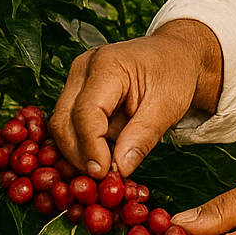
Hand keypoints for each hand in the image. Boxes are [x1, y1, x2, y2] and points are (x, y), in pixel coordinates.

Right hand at [50, 20, 223, 178]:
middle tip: (102, 180)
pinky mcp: (75, 91)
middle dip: (79, 155)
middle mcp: (83, 68)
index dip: (91, 148)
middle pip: (64, 121)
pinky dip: (82, 144)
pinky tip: (102, 156)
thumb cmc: (174, 74)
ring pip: (61, 125)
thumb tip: (119, 170)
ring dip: (80, 151)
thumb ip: (143, 137)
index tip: (104, 173)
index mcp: (107, 65)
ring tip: (107, 168)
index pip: (86, 114)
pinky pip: (68, 123)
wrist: (174, 55)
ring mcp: (75, 78)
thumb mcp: (168, 106)